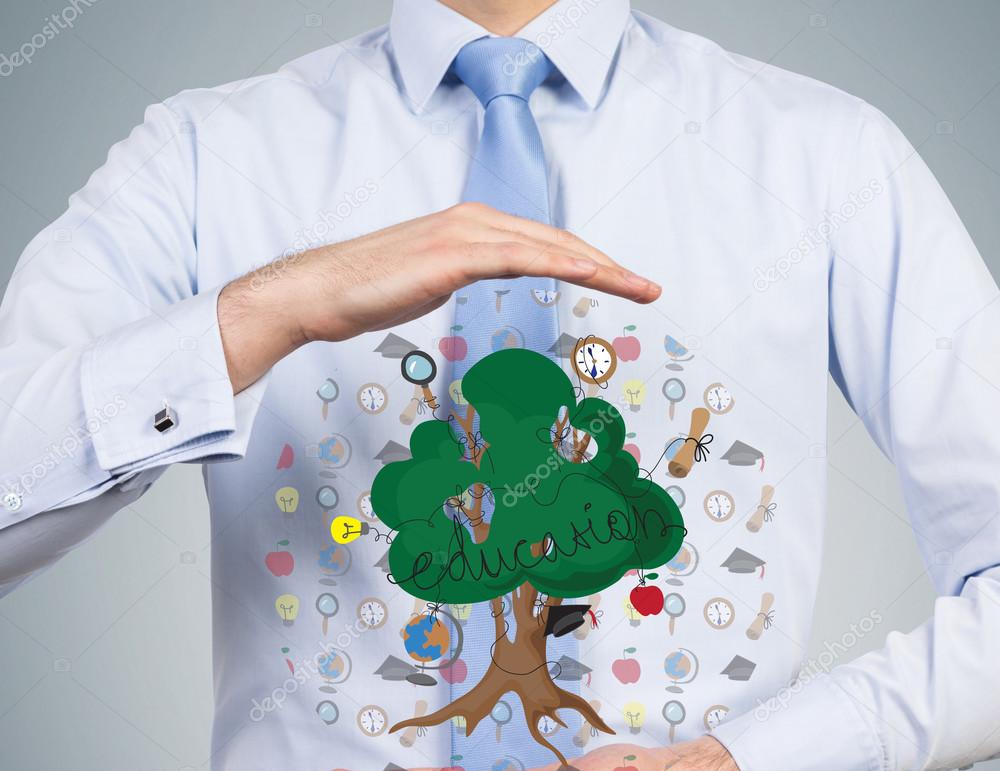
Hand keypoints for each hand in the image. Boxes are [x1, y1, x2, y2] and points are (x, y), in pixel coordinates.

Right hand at [218, 202, 661, 391]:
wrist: (323, 292)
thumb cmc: (370, 291)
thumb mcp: (432, 281)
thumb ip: (466, 274)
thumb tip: (487, 280)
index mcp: (473, 228)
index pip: (545, 244)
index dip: (588, 262)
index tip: (622, 282)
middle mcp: (475, 221)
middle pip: (557, 240)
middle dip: (608, 265)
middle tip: (648, 287)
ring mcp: (465, 234)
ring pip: (547, 246)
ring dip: (598, 266)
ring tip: (635, 287)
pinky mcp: (453, 253)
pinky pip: (518, 257)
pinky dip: (559, 264)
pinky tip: (588, 276)